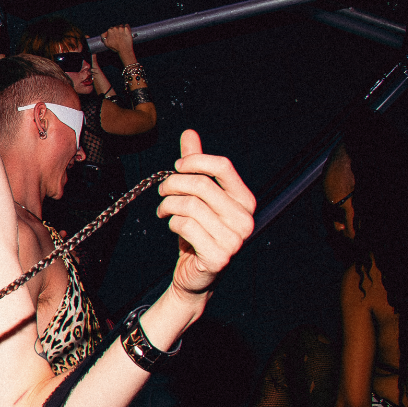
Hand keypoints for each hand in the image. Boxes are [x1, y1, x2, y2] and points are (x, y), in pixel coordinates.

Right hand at [103, 24, 136, 63]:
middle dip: (117, 30)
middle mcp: (115, 28)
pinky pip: (126, 25)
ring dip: (122, 29)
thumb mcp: (106, 43)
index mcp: (110, 30)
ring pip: (121, 26)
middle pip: (116, 27)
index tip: (114, 36)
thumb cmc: (116, 47)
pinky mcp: (127, 29)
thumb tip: (104, 33)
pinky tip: (126, 32)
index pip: (110, 29)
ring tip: (122, 35)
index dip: (112, 33)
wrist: (124, 49)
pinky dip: (126, 27)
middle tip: (119, 36)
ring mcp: (121, 28)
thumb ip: (103, 37)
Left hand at [156, 129, 255, 294]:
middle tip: (162, 191)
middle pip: (201, 185)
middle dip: (173, 184)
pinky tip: (173, 227)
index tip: (177, 167)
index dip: (195, 161)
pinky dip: (172, 223)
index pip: (223, 166)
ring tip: (164, 210)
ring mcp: (234, 240)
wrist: (195, 273)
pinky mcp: (218, 256)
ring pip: (190, 205)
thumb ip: (196, 166)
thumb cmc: (197, 230)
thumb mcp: (198, 196)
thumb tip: (189, 133)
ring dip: (168, 205)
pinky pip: (185, 226)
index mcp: (245, 200)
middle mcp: (245, 219)